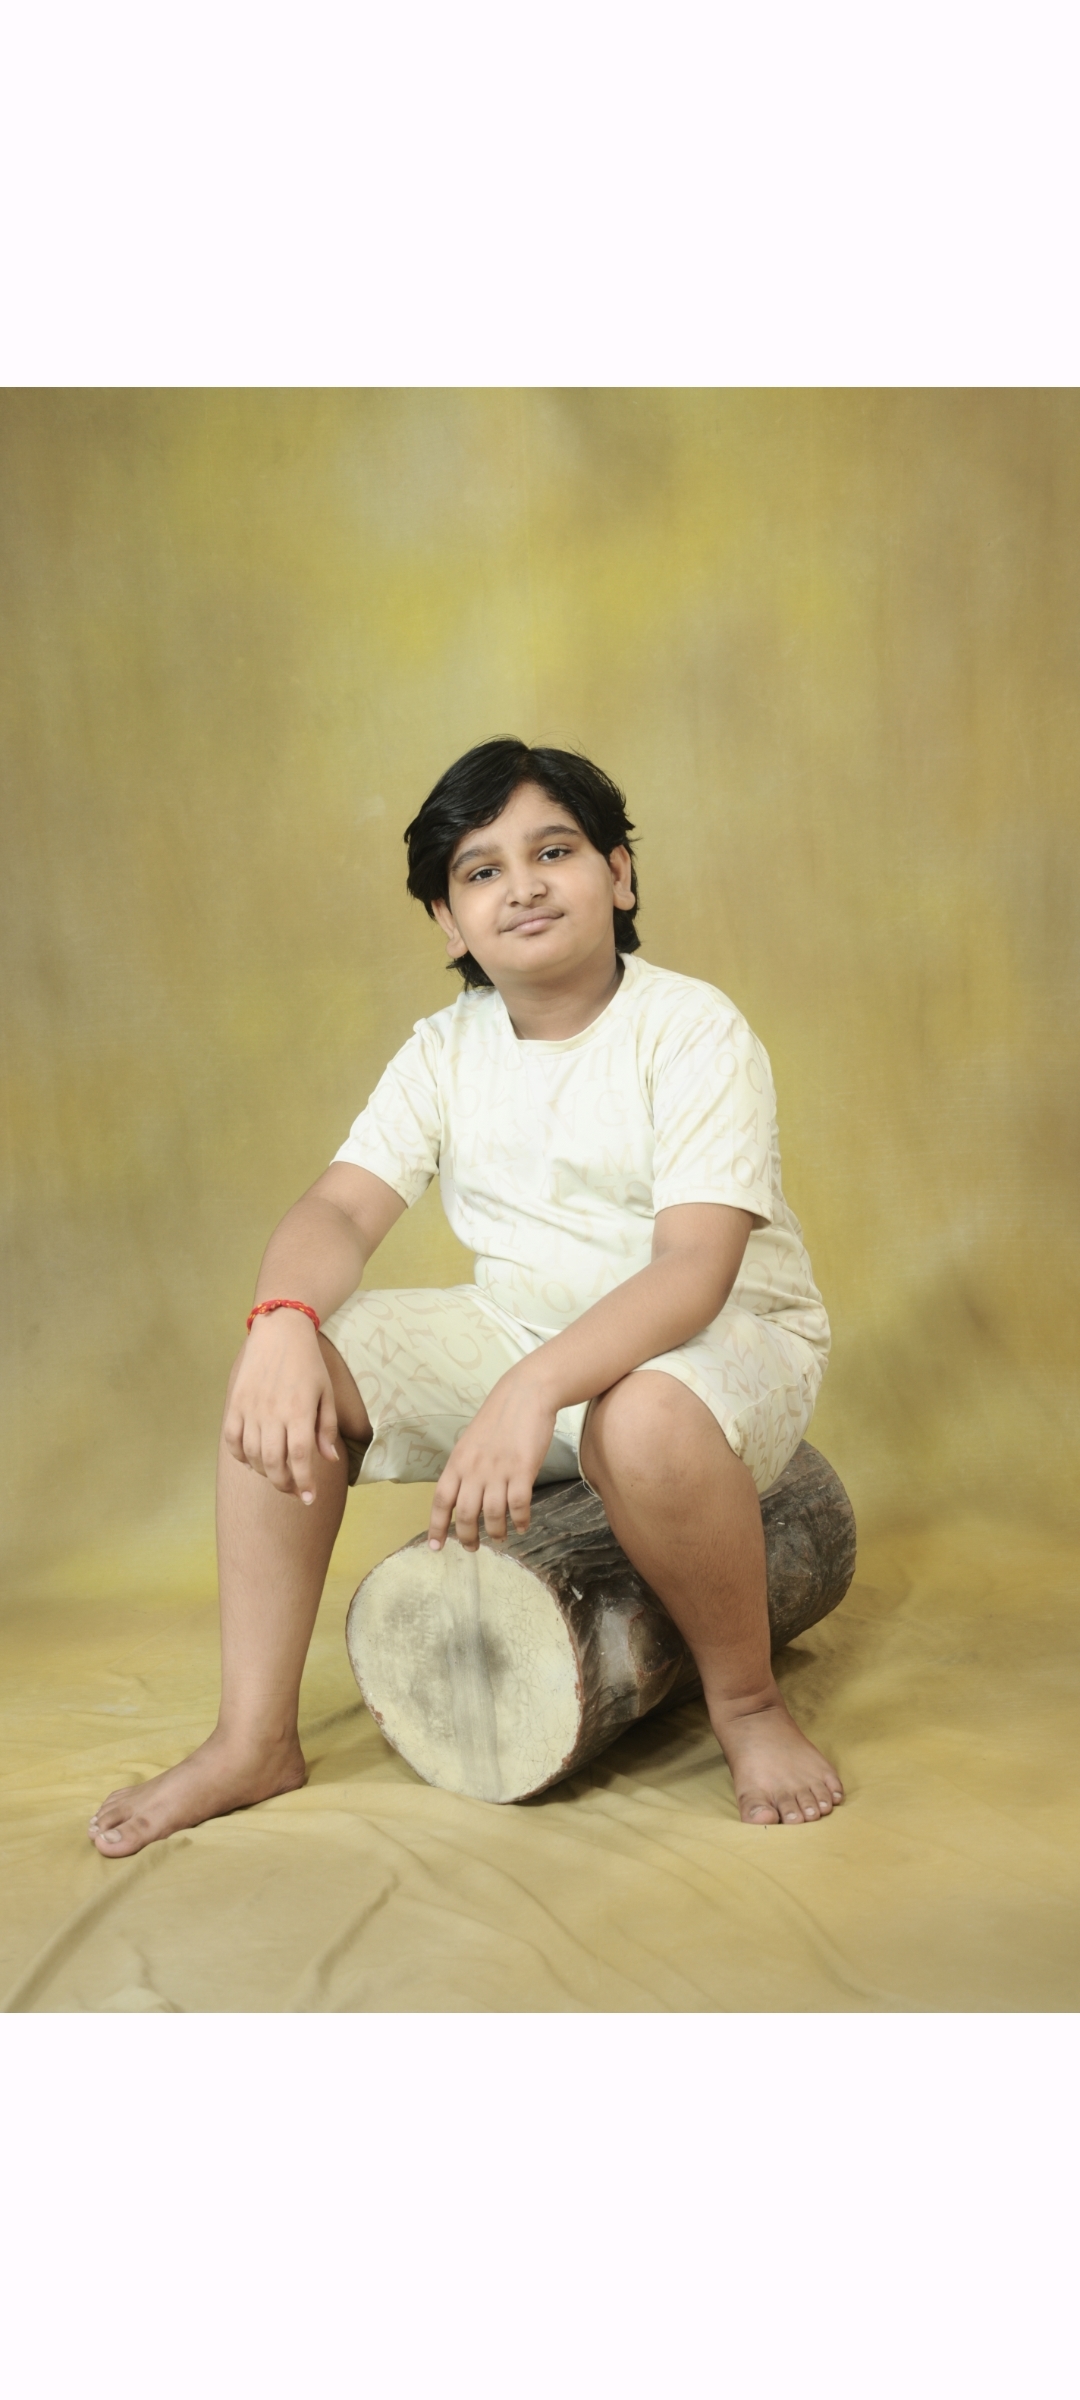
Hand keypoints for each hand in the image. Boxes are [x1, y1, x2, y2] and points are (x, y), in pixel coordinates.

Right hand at [223, 1313, 340, 1503]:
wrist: (279, 1331)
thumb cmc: (308, 1364)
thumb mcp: (326, 1393)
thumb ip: (326, 1428)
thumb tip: (328, 1460)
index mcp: (300, 1410)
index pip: (301, 1457)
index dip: (304, 1483)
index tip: (309, 1499)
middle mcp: (273, 1412)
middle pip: (274, 1463)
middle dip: (285, 1484)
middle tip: (294, 1491)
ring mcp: (251, 1408)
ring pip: (252, 1456)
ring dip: (265, 1473)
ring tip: (277, 1475)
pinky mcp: (235, 1403)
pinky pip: (232, 1440)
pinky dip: (241, 1456)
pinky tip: (253, 1459)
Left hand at [427, 1362, 556, 1550]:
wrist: (525, 1394)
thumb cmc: (499, 1417)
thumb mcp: (470, 1441)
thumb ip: (465, 1467)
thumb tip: (464, 1495)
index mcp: (458, 1462)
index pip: (441, 1500)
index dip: (436, 1526)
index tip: (435, 1547)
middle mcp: (474, 1469)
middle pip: (465, 1514)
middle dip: (467, 1537)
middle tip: (473, 1548)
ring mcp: (498, 1470)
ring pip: (491, 1514)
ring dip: (495, 1532)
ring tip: (500, 1538)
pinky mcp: (522, 1470)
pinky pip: (518, 1505)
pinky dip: (519, 1520)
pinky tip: (521, 1525)